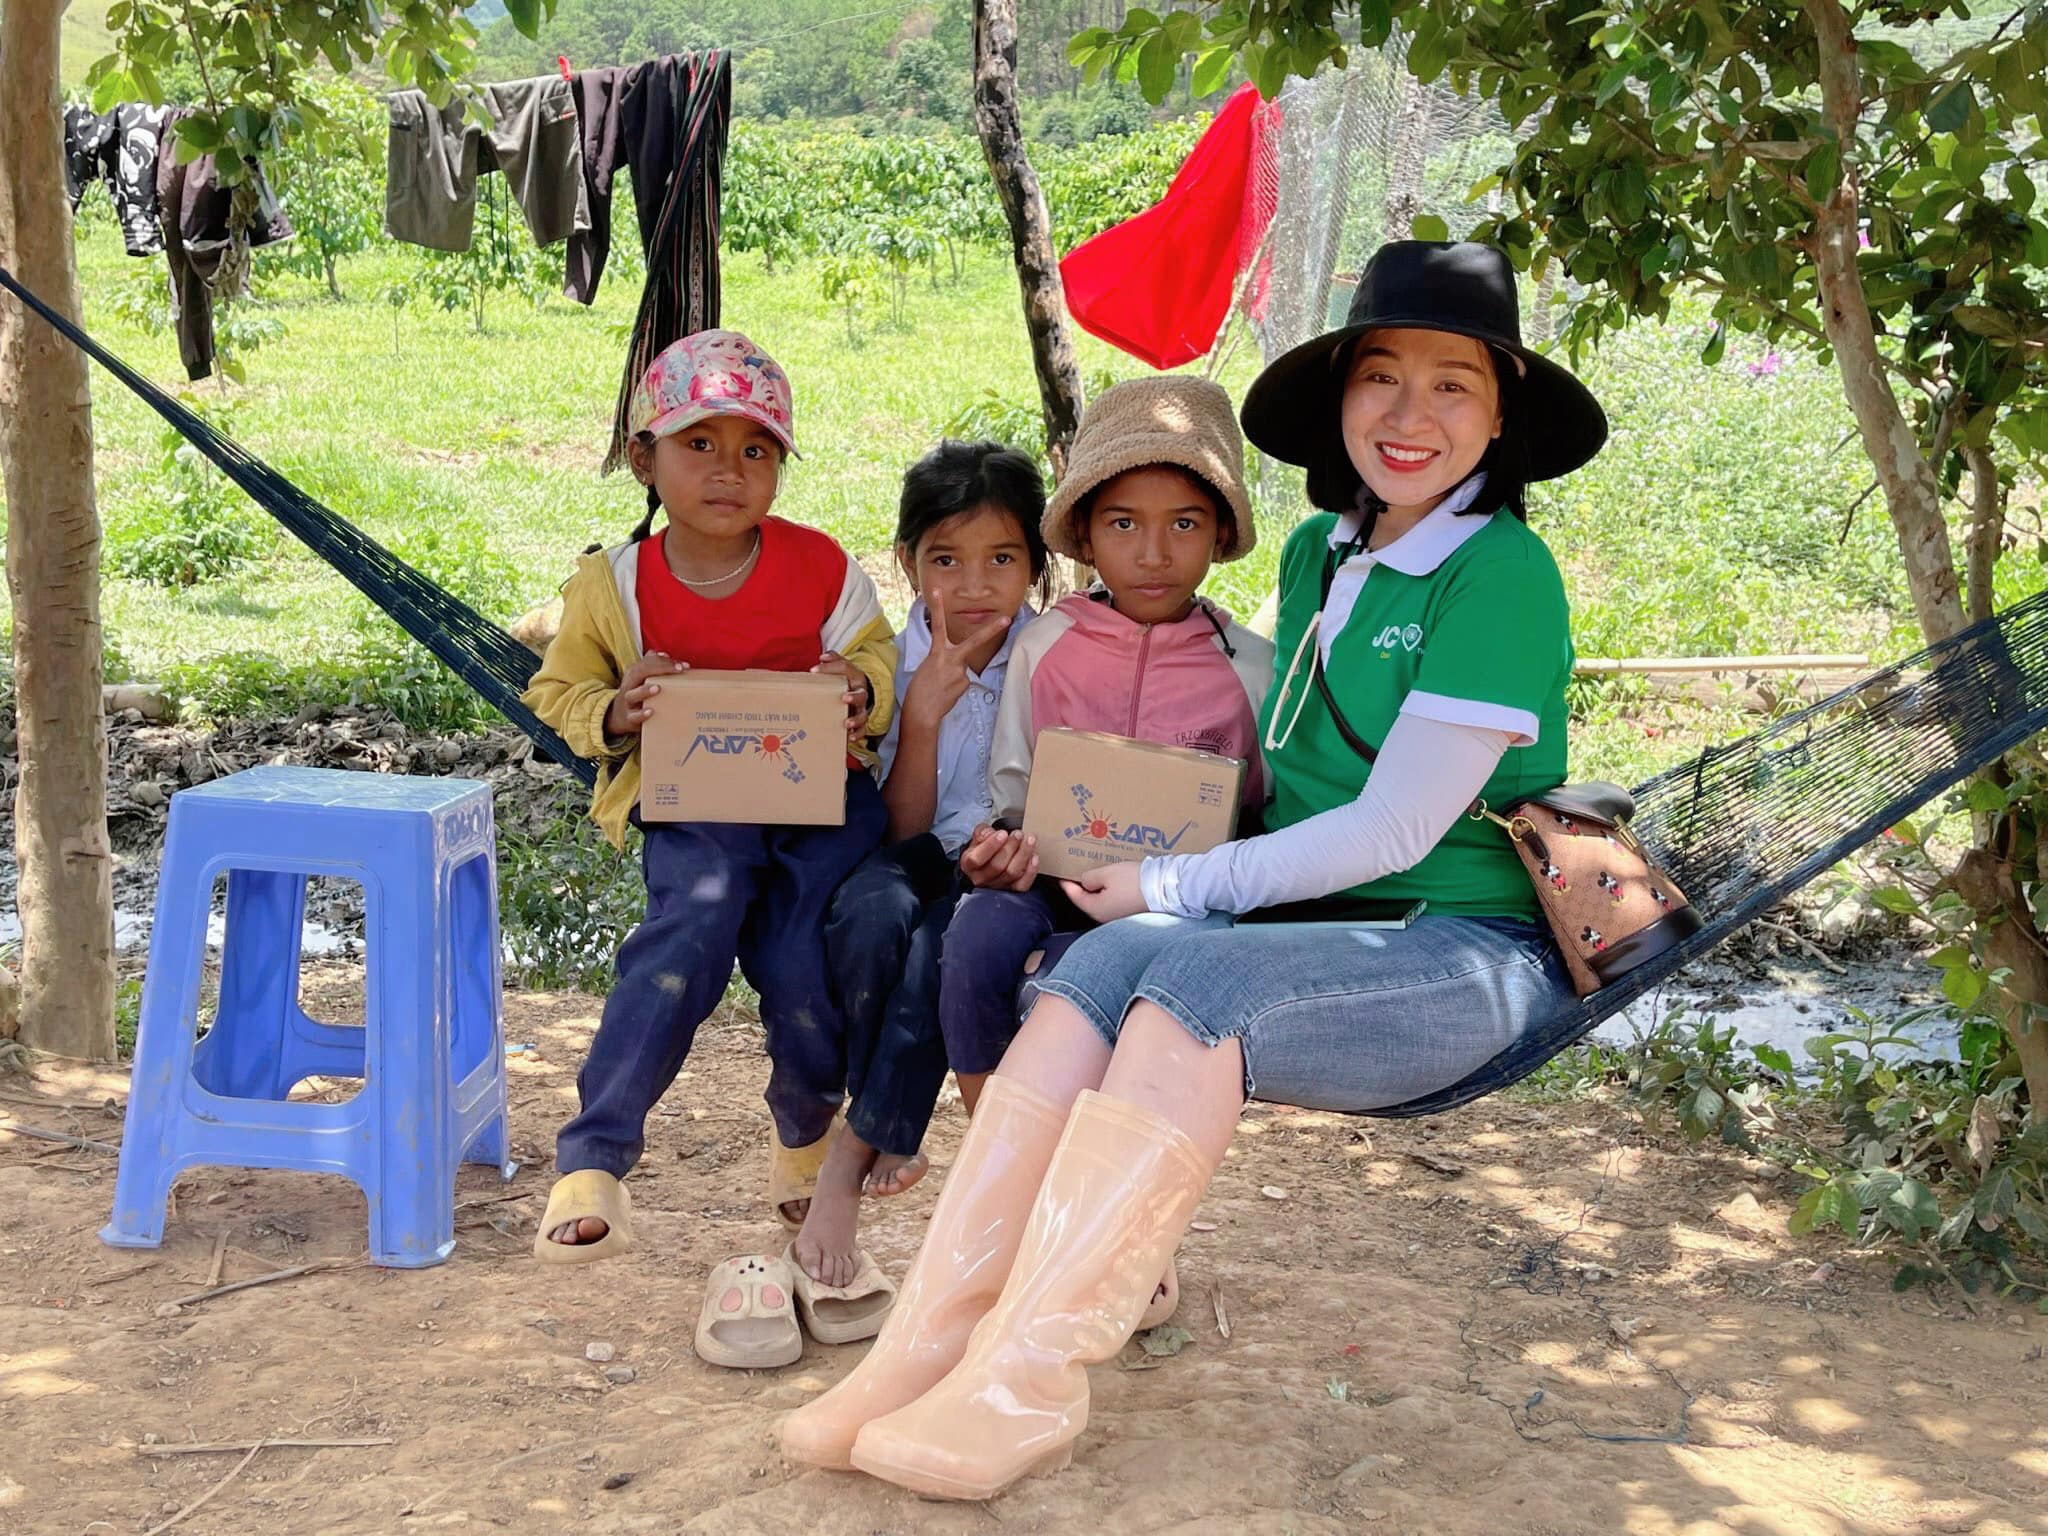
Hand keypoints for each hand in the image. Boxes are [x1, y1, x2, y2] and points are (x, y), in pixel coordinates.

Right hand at [604, 651, 686, 737]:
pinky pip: (633, 716)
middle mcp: (629, 685)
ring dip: (645, 690)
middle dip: (659, 668)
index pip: (647, 662)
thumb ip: (653, 666)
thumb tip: (665, 655)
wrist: (618, 716)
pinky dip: (641, 714)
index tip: (683, 666)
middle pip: (638, 672)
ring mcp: (628, 702)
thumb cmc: (637, 693)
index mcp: (633, 673)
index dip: (665, 661)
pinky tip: (651, 711)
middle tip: (678, 669)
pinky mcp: (629, 718)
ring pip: (632, 694)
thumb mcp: (642, 678)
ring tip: (658, 688)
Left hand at [813, 651, 873, 739]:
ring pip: (863, 715)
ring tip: (846, 723)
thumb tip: (822, 657)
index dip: (830, 668)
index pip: (846, 668)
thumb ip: (833, 659)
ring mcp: (861, 709)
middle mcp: (860, 693)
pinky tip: (850, 737)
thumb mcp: (841, 667)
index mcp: (855, 676)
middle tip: (844, 698)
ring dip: (855, 719)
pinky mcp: (860, 722)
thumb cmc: (845, 680)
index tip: (813, 670)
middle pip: (861, 695)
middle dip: (853, 697)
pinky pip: (862, 729)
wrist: (858, 691)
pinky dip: (857, 734)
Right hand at [903, 587, 1010, 729]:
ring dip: (954, 677)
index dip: (937, 608)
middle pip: (975, 641)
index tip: (937, 591)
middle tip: (1007, 619)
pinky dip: (956, 687)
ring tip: (941, 688)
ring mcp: (961, 672)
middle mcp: (951, 659)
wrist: (921, 711)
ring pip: (963, 669)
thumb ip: (943, 661)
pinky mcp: (966, 684)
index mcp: (936, 653)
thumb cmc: (919, 690)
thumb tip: (958, 666)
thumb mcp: (927, 668)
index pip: (937, 626)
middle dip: (992, 629)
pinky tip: (947, 693)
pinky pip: (963, 681)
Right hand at [960, 823, 1037, 890]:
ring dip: (1023, 855)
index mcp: (969, 864)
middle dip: (1010, 847)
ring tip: (1029, 840)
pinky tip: (1034, 857)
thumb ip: (982, 833)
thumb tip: (989, 834)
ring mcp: (996, 886)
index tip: (1003, 833)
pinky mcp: (1011, 890)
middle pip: (997, 866)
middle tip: (1018, 834)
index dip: (991, 846)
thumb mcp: (978, 837)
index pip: (977, 859)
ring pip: (1011, 873)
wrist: (989, 862)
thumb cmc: (984, 848)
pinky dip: (1030, 871)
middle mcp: (980, 878)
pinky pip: (1022, 884)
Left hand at [1062, 861, 1147, 922]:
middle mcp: (1105, 917)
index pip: (1076, 897)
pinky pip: (1112, 902)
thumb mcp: (1107, 874)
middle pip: (1087, 901)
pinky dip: (1108, 892)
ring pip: (1100, 902)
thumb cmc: (1134, 881)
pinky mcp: (1129, 913)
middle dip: (1081, 888)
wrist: (1164, 888)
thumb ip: (1089, 878)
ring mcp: (1118, 916)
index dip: (1068, 885)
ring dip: (1095, 890)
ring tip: (1094, 876)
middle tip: (1076, 875)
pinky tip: (1111, 883)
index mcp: (1096, 909)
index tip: (1062, 876)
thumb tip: (1084, 882)